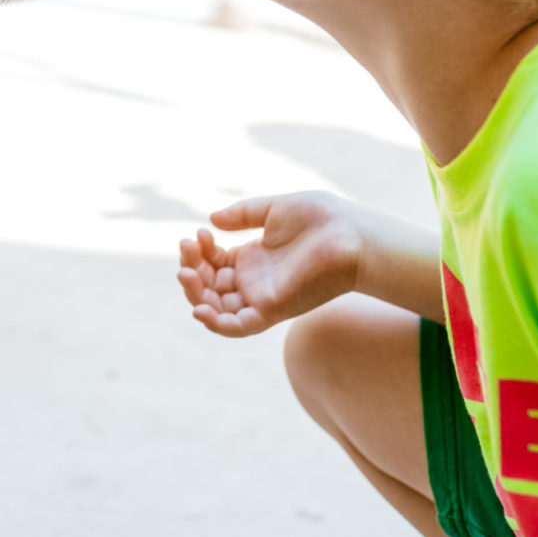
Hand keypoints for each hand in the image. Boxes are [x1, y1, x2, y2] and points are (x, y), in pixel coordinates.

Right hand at [177, 191, 374, 338]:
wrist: (352, 234)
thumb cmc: (322, 219)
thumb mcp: (274, 209)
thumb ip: (243, 215)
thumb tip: (212, 220)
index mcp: (254, 259)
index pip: (213, 264)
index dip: (200, 252)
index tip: (201, 232)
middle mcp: (255, 281)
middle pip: (210, 287)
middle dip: (191, 270)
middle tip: (186, 248)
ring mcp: (263, 297)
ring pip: (218, 308)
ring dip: (196, 294)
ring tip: (185, 272)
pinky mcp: (273, 309)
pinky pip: (239, 327)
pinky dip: (217, 324)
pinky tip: (200, 309)